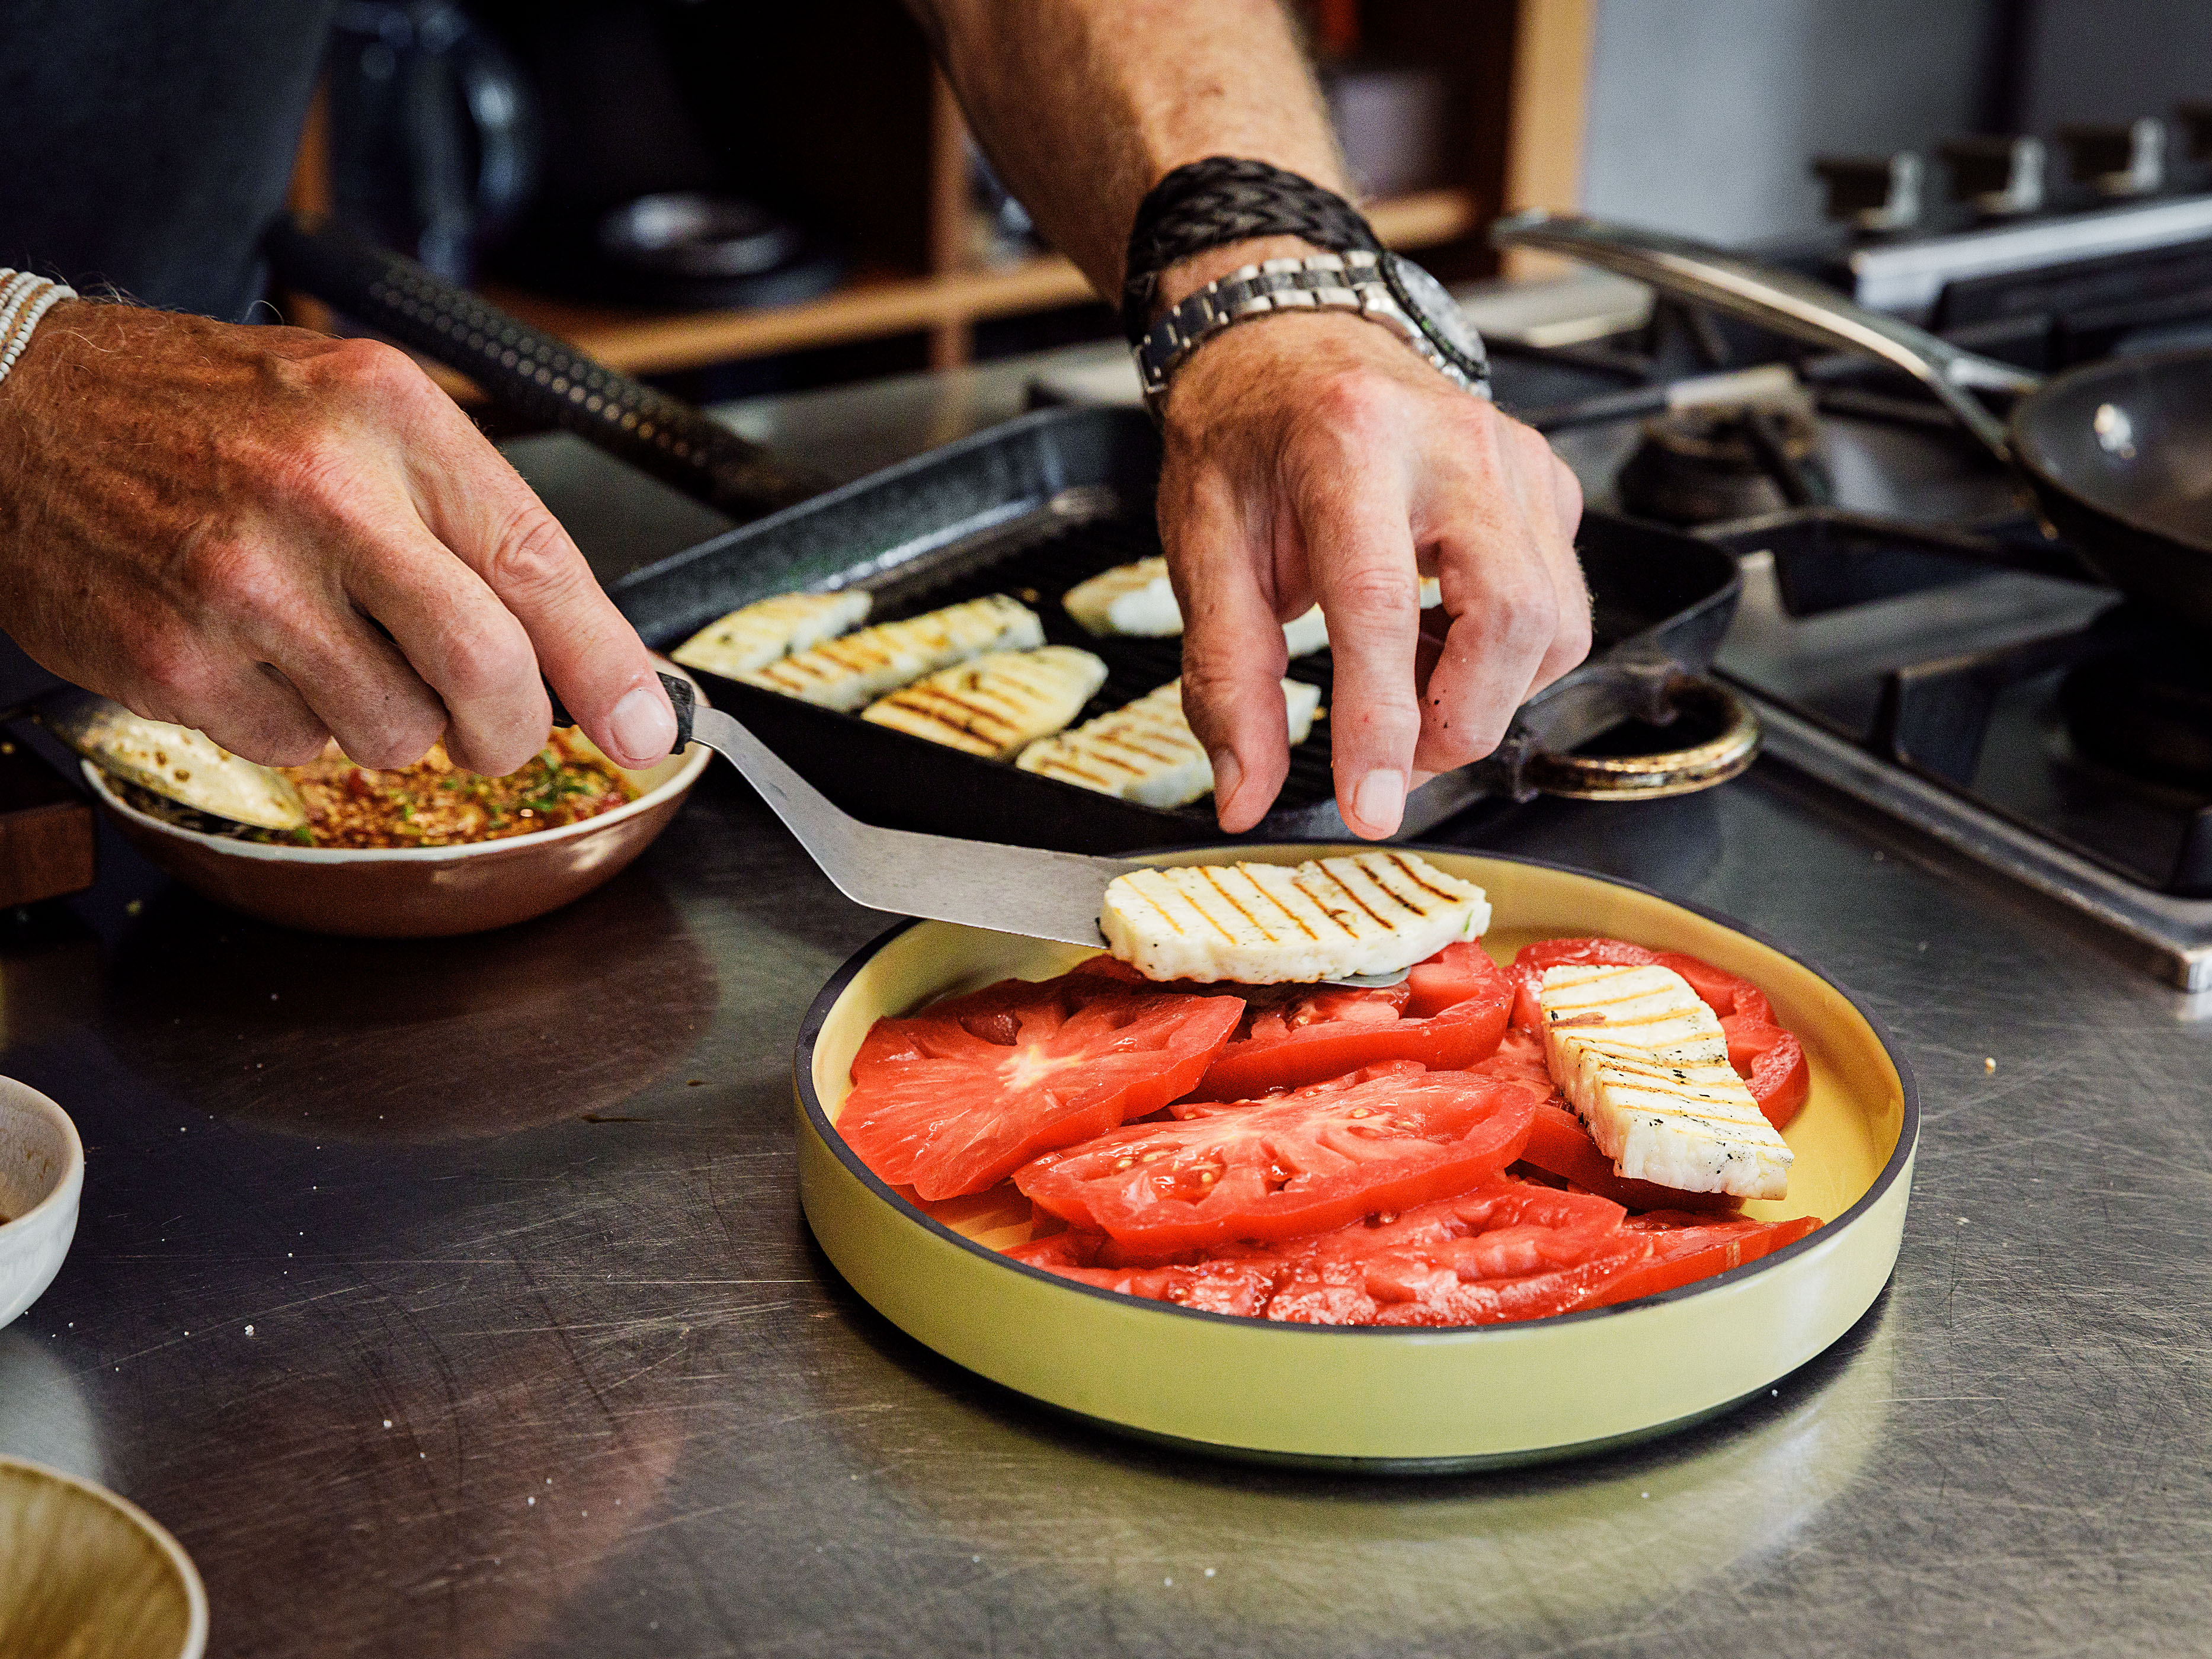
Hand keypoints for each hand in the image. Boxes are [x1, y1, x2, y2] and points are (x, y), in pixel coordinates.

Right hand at [0, 302, 676, 774]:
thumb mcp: (357, 414)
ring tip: (328, 645)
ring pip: (396, 733)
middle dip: (511, 729)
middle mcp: (322, 494)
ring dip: (388, 721)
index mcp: (388, 417)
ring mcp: (244, 584)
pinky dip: (294, 723)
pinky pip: (297, 747)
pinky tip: (252, 650)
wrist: (13, 409)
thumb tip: (587, 656)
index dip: (609, 668)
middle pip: (488, 672)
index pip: (540, 565)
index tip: (648, 728)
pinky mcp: (177, 662)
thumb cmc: (203, 415)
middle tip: (494, 729)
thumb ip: (471, 520)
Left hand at [1155, 294, 1587, 838]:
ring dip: (1485, 693)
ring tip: (1404, 682)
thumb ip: (1225, 677)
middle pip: (1510, 617)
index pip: (1380, 606)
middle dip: (1460, 720)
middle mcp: (1452, 443)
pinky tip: (1437, 638)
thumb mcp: (1204, 552)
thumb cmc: (1246, 443)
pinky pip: (1561, 602)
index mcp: (1349, 443)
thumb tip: (1245, 792)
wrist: (1288, 349)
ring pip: (1555, 623)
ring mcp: (1515, 458)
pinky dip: (1505, 654)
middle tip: (1393, 758)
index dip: (1382, 723)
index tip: (1372, 806)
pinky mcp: (1548, 481)